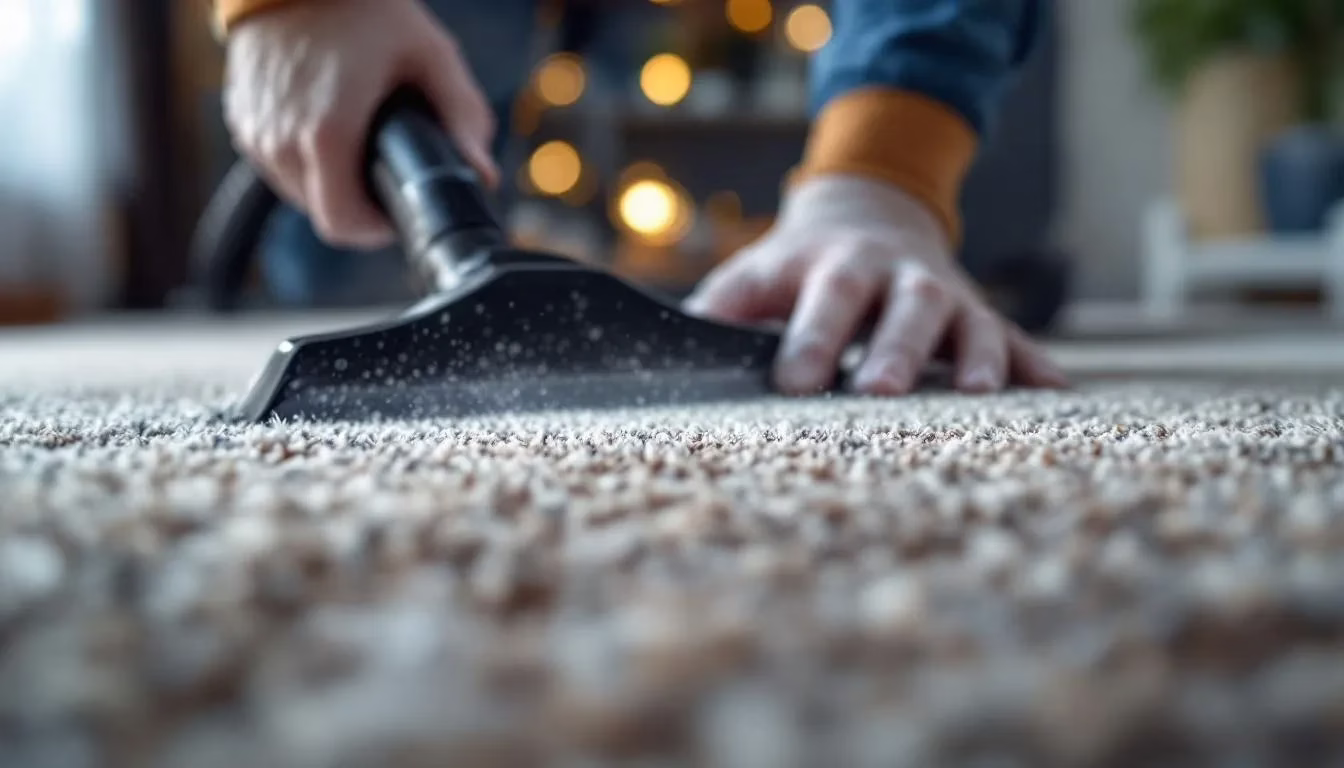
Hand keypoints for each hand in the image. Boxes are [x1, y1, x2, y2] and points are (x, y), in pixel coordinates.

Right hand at [222, 0, 497, 249]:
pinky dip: (303, 160)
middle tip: (385, 173)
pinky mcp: (241, 121)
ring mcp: (256, 133)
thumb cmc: (362, 8)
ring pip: (299, 194)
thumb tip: (483, 173)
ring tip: (357, 145)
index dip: (377, 230)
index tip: (397, 210)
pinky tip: (327, 128)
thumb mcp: (429, 56)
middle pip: (325, 214)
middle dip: (360, 205)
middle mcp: (281, 142)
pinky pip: (277, 165)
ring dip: (331, 184)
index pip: (344, 225)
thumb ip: (462, 116)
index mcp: (326, 135)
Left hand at [685, 175, 1067, 395]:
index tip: (794, 384)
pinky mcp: (978, 316)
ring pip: (968, 320)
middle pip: (903, 307)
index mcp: (836, 268)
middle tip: (881, 391)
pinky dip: (1035, 365)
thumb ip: (720, 306)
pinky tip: (1057, 393)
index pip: (822, 302)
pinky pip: (1015, 340)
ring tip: (977, 395)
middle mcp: (896, 277)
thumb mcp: (756, 273)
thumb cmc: (801, 265)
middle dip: (895, 349)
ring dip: (975, 355)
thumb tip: (668, 345)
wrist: (870, 213)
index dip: (810, 340)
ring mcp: (944, 295)